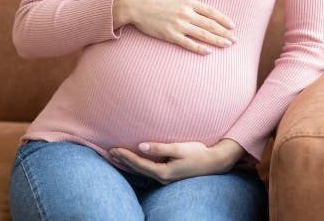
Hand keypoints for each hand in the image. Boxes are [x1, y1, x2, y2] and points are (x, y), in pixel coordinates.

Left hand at [108, 139, 245, 184]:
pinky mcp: (168, 176)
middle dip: (123, 160)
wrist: (214, 163)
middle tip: (109, 152)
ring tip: (116, 157)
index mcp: (163, 172)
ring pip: (142, 171)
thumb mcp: (179, 148)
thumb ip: (160, 148)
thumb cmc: (198, 153)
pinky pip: (148, 171)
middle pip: (137, 169)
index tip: (114, 148)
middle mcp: (162, 178)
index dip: (125, 156)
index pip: (139, 163)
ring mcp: (165, 179)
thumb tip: (141, 146)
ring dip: (128, 163)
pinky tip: (134, 161)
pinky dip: (138, 165)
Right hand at [116, 0, 236, 54]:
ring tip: (227, 45)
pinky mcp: (170, 35)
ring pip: (202, 35)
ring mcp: (179, 26)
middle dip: (224, 33)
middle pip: (210, 25)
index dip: (223, 19)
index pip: (211, 11)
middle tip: (235, 39)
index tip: (232, 25)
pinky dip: (198, 48)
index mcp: (188, 2)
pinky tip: (208, 52)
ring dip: (216, 41)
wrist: (135, 5)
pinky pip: (188, 44)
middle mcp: (186, 14)